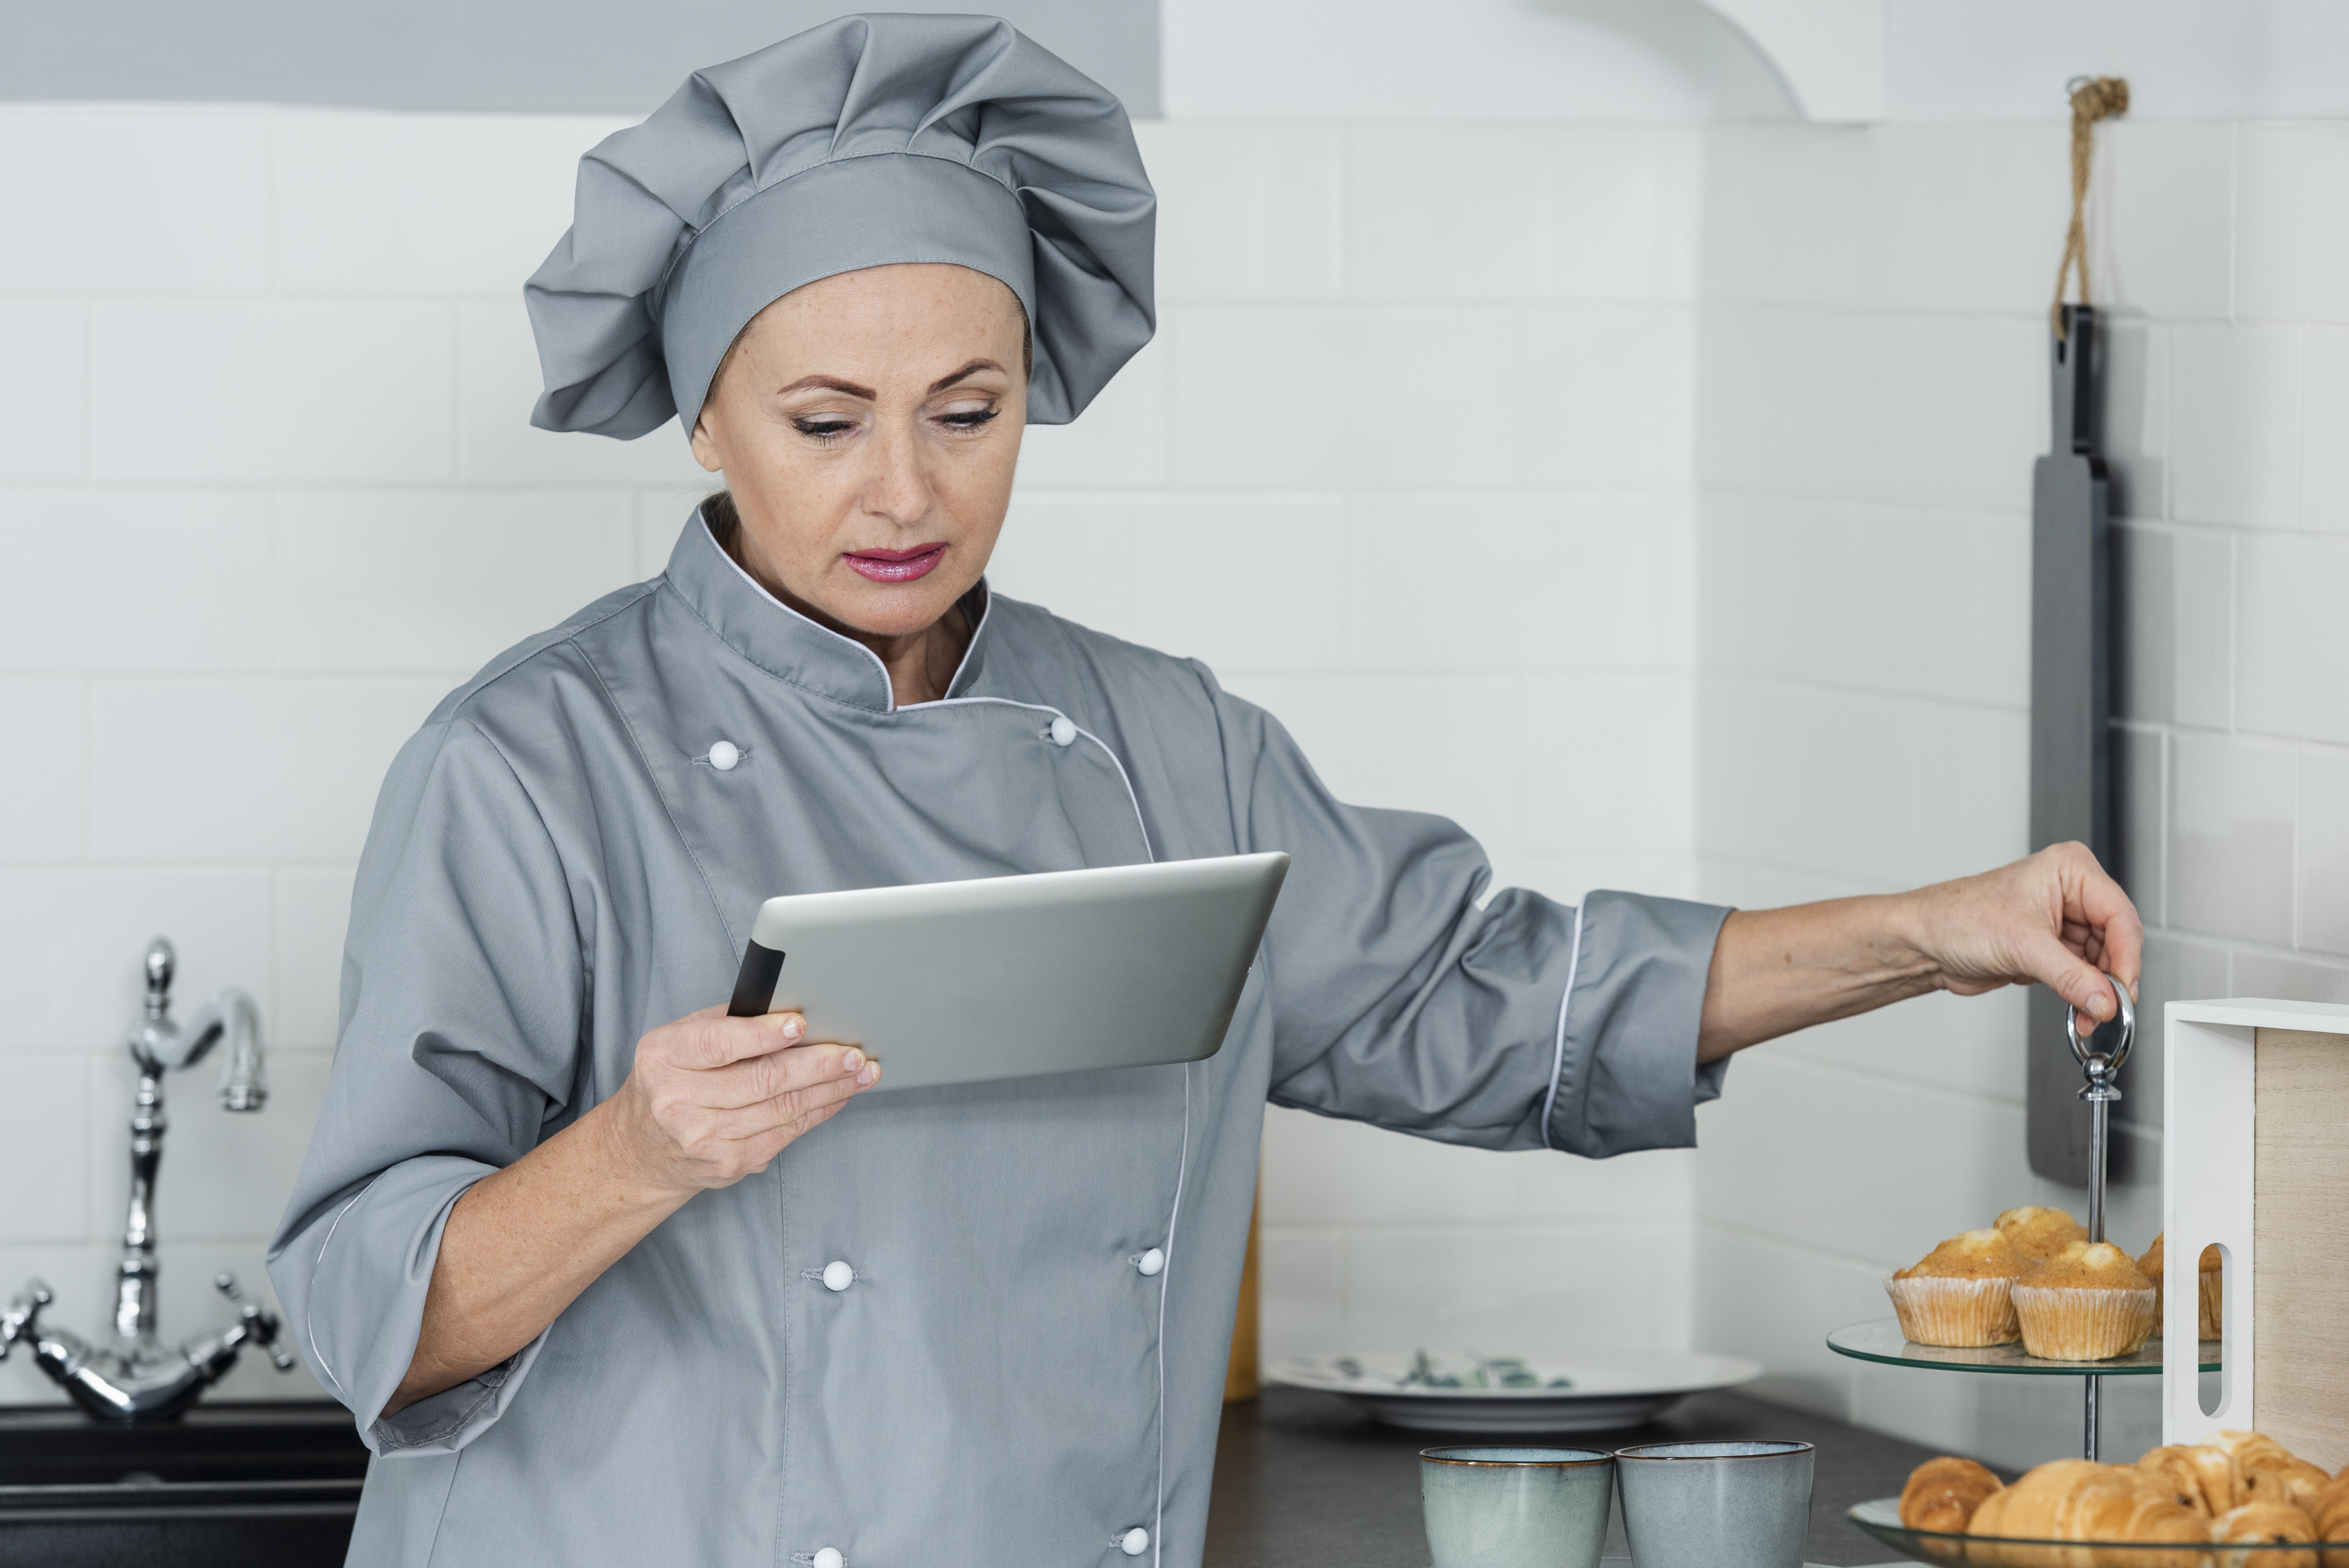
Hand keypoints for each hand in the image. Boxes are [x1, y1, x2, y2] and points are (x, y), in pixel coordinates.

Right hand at [600, 1005, 879, 1198]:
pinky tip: (839, 1095)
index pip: (718, 1044)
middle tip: (853, 1052)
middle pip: (762, 1080)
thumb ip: (725, 1021)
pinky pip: (786, 1133)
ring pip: (782, 1109)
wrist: (641, 1150)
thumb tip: (788, 1004)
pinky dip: (819, 1112)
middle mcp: (679, 1101)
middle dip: (817, 1064)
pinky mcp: (730, 1163)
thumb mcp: (678, 1041)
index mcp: (664, 1057)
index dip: (762, 1034)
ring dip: (829, 1089)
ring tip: (860, 1071)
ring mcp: (704, 1138)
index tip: (801, 1024)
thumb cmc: (670, 1081)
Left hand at [1906, 842, 2143, 1026]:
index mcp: (2070, 870)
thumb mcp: (2021, 945)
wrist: (1924, 942)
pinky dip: (2084, 995)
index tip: (2124, 990)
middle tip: (2109, 1008)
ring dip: (2098, 993)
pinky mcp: (2053, 949)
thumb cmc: (1956, 917)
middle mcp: (2072, 892)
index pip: (2119, 915)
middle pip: (2116, 941)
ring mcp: (2064, 922)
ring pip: (2103, 963)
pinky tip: (2080, 1011)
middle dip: (2112, 978)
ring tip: (2089, 1015)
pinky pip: (2084, 975)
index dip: (2127, 957)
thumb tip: (2106, 1000)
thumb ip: (2071, 976)